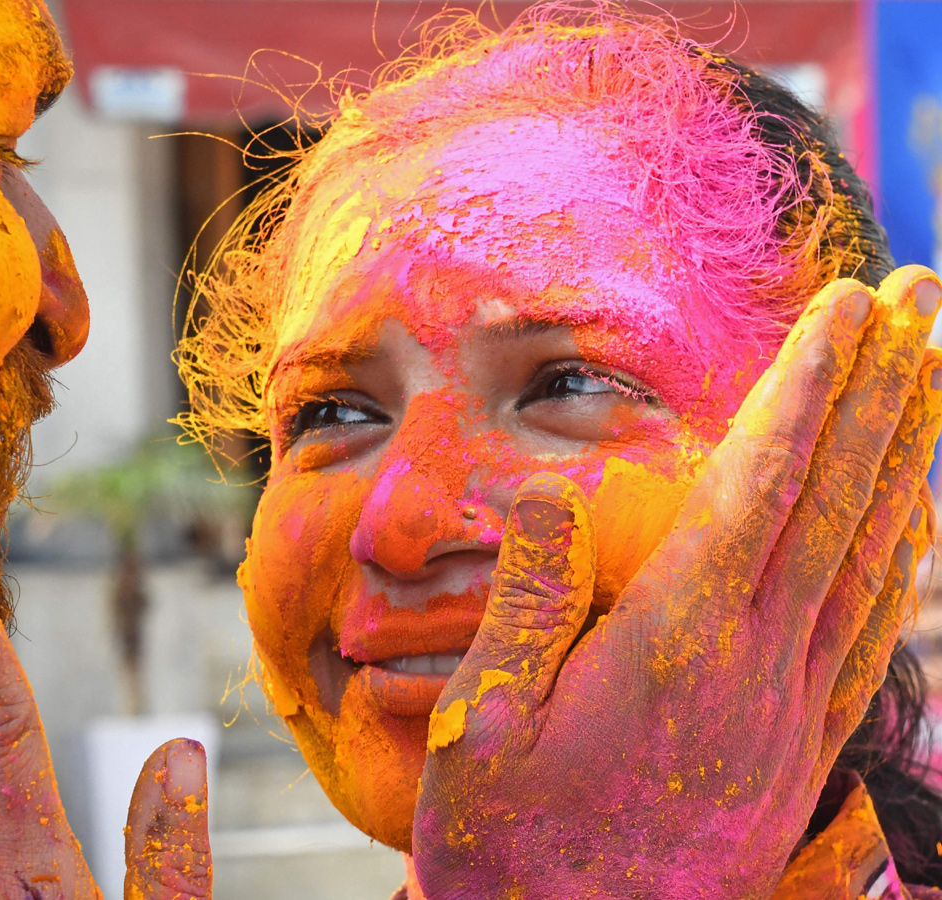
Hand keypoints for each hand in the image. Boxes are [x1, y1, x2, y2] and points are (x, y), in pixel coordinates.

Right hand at [412, 266, 941, 899]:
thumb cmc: (512, 848)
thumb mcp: (483, 725)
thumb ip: (526, 602)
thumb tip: (544, 490)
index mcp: (677, 649)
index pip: (762, 489)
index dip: (808, 391)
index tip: (849, 309)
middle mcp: (757, 670)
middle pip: (838, 506)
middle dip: (883, 392)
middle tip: (923, 299)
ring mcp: (791, 712)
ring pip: (872, 561)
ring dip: (905, 458)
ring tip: (934, 378)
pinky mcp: (801, 750)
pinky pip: (873, 630)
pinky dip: (902, 556)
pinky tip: (913, 521)